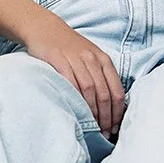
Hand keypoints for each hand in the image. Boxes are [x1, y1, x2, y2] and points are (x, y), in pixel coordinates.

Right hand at [21, 11, 126, 138]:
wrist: (45, 28)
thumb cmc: (69, 47)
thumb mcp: (90, 57)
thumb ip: (101, 76)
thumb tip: (111, 105)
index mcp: (104, 60)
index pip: (117, 90)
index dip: (118, 112)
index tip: (116, 127)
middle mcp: (92, 59)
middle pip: (104, 93)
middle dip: (106, 117)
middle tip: (104, 133)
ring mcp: (76, 58)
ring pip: (89, 90)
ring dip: (92, 112)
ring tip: (92, 128)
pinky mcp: (58, 59)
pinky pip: (70, 82)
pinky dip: (75, 99)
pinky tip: (76, 111)